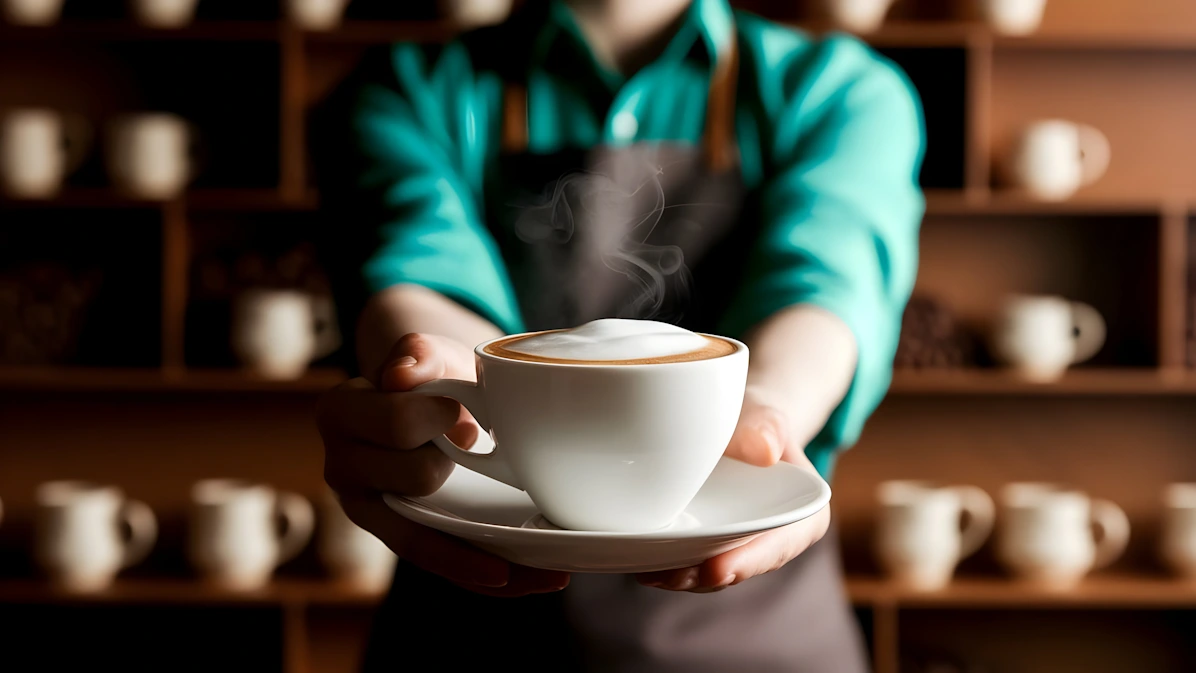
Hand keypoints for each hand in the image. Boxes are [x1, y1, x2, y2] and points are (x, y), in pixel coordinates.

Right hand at [317, 333, 569, 596]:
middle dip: (452, 465)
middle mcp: (343, 469)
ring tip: (549, 568)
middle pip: (414, 480)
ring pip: (424, 542)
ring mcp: (371, 512)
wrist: (428, 399)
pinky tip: (536, 578)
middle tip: (473, 448)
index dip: (433, 419)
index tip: (459, 414)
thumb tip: (403, 375)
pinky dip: (483, 575)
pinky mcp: (401, 536)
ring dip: (484, 554)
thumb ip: (417, 352)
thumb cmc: (427, 376)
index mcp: (341, 414)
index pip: (393, 425)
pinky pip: (440, 566)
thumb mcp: (427, 352)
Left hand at [635, 387, 831, 591]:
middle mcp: (772, 539)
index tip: (718, 568)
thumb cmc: (754, 421)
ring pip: (711, 571)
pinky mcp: (710, 544)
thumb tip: (763, 450)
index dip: (749, 561)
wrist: (736, 424)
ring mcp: (739, 544)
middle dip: (704, 576)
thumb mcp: (765, 414)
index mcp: (802, 515)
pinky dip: (668, 563)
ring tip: (647, 571)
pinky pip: (691, 560)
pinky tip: (641, 561)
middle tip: (669, 575)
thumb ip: (766, 427)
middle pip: (739, 566)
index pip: (779, 546)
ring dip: (680, 575)